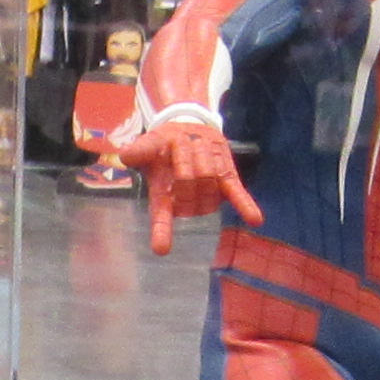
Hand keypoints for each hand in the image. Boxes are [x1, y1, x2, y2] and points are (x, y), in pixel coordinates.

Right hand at [109, 107, 258, 251]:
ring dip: (203, 157)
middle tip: (179, 143)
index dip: (161, 231)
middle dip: (184, 160)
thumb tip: (126, 155)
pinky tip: (254, 219)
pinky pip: (236, 196)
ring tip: (195, 145)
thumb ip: (140, 149)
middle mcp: (186, 199)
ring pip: (209, 181)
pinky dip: (246, 206)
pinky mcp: (227, 183)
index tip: (161, 249)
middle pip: (188, 186)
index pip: (161, 216)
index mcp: (163, 194)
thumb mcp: (149, 142)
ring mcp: (208, 193)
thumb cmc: (163, 143)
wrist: (187, 131)